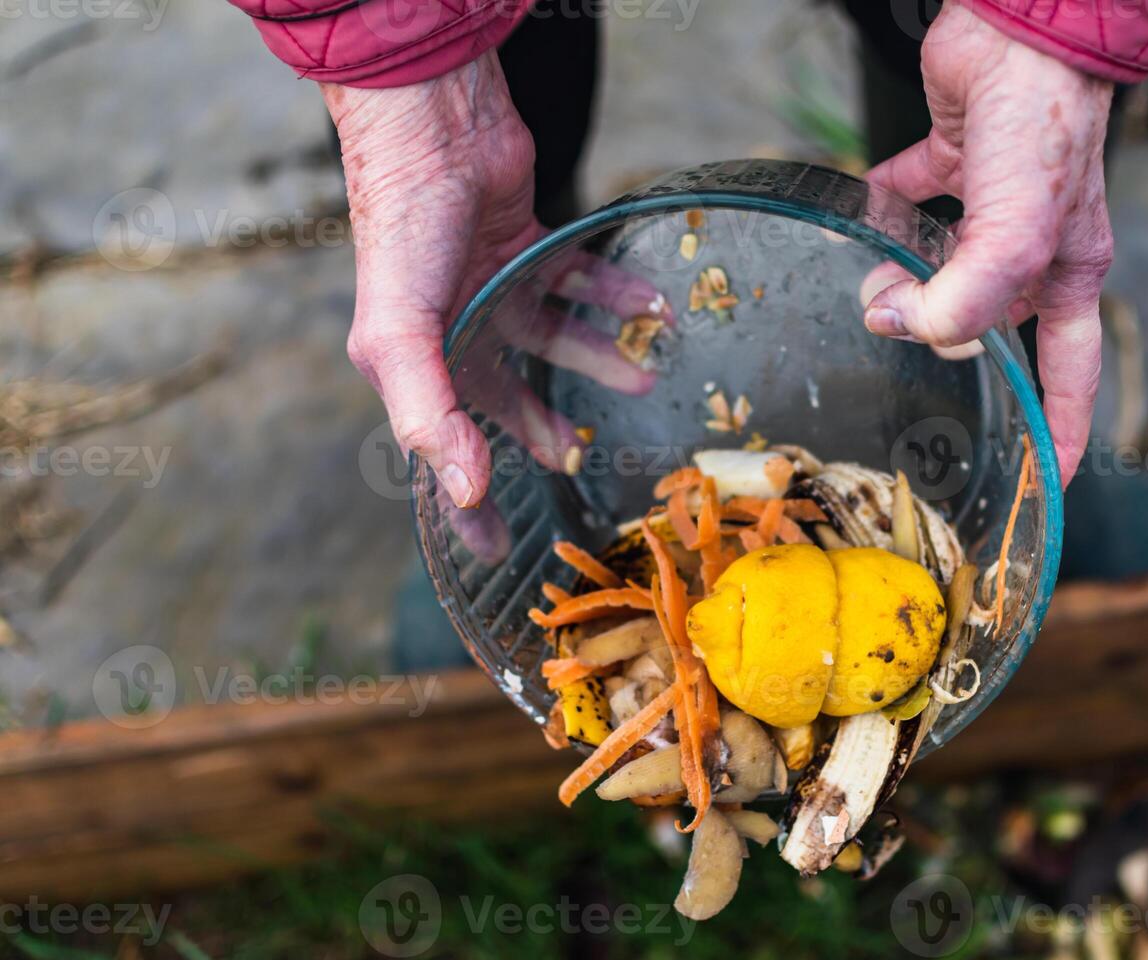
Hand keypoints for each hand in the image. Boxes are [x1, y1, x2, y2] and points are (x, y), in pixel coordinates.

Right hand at [323, 53, 669, 558]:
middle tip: (585, 462)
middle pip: (504, 402)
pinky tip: (654, 306)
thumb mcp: (399, 332)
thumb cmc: (403, 230)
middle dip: (547, 433)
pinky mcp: (530, 246)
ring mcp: (494, 288)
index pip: (442, 451)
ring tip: (643, 378)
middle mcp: (455, 330)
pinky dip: (618, 295)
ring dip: (599, 361)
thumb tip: (465, 488)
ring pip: (554, 342)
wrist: (434, 127)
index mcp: (416, 363)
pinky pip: (582, 283)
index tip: (501, 552)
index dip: (467, 504)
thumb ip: (429, 413)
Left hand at [862, 4, 1114, 484]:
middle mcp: (1032, 245)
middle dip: (947, 342)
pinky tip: (862, 217)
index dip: (1062, 432)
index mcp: (1066, 274)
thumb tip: (898, 326)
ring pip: (945, 268)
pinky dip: (883, 211)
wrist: (1022, 33)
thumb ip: (965, 299)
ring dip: (906, 283)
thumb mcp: (1017, 236)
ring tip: (873, 284)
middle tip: (901, 335)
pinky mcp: (953, 160)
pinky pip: (911, 199)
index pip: (1070, 376)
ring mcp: (991, 204)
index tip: (1047, 481)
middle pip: (990, 323)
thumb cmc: (1044, 129)